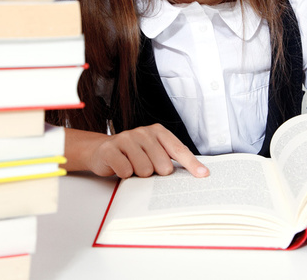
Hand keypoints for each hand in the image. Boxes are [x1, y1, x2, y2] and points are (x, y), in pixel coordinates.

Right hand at [72, 124, 208, 178]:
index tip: (203, 175)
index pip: (178, 150)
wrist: (102, 151)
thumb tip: (196, 172)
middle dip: (156, 173)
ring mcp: (126, 138)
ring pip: (144, 169)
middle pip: (163, 164)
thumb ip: (171, 158)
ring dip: (139, 175)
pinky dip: (124, 175)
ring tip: (132, 167)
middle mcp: (143, 132)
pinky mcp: (110, 149)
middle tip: (147, 169)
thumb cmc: (133, 154)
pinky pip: (125, 170)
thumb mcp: (154, 152)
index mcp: (158, 131)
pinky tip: (121, 167)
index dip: (192, 164)